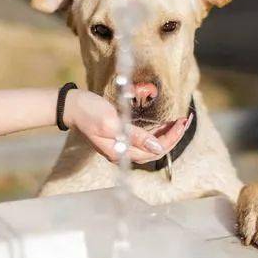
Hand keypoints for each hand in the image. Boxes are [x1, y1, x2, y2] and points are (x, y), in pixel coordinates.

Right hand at [63, 89, 187, 163]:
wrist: (71, 105)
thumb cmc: (89, 112)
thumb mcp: (112, 123)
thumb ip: (135, 137)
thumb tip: (157, 148)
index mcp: (121, 152)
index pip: (155, 150)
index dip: (171, 138)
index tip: (182, 123)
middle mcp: (123, 152)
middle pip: (155, 150)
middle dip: (173, 136)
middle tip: (186, 120)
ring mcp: (121, 145)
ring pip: (151, 145)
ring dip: (166, 134)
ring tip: (179, 122)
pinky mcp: (120, 137)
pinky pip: (144, 139)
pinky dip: (156, 132)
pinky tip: (163, 124)